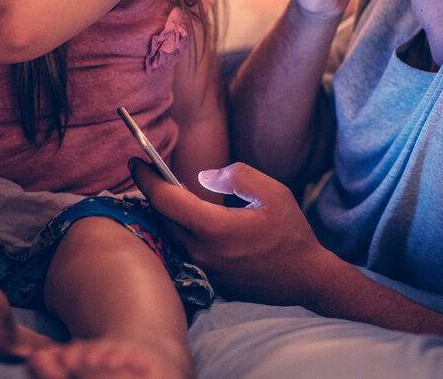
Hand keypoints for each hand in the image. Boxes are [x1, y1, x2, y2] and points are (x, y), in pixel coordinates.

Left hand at [130, 159, 335, 305]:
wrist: (307, 279)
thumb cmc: (291, 233)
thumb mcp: (272, 192)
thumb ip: (237, 175)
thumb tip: (203, 177)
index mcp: (213, 229)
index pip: (166, 200)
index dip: (147, 178)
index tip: (135, 161)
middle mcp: (201, 252)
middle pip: (162, 219)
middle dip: (151, 193)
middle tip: (147, 171)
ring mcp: (204, 270)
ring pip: (171, 236)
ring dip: (164, 213)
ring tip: (163, 190)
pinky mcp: (210, 279)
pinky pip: (183, 249)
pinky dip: (177, 229)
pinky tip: (184, 217)